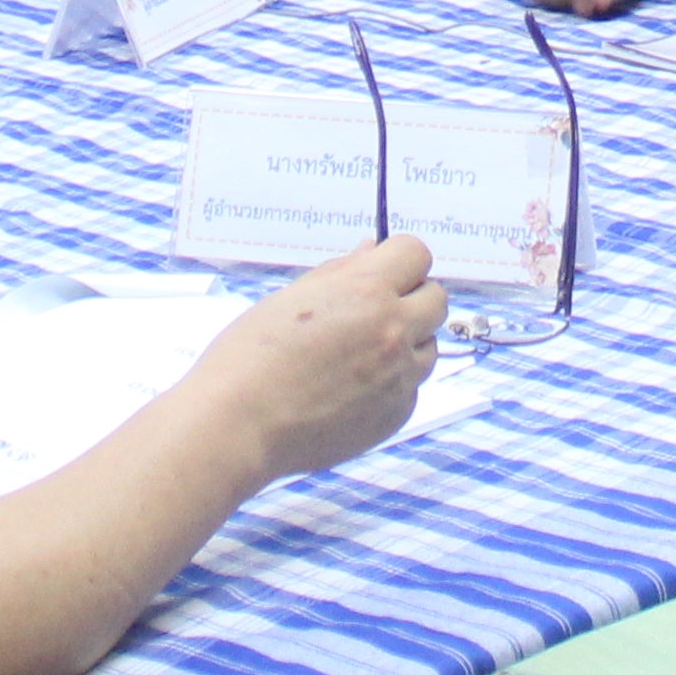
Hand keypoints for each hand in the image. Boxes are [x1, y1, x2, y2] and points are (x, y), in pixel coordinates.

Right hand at [188, 237, 445, 483]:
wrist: (238, 425)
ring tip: (356, 355)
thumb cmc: (251, 355)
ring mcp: (399, 376)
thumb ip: (341, 272)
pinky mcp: (396, 414)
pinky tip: (349, 389)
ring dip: (406, 343)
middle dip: (411, 298)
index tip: (380, 271)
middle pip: (436, 299)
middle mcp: (393, 330)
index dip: (397, 259)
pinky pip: (410, 387)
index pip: (416, 253)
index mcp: (366, 291)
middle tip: (371, 312)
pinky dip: (391, 383)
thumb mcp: (291, 297)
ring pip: (429, 346)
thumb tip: (371, 249)